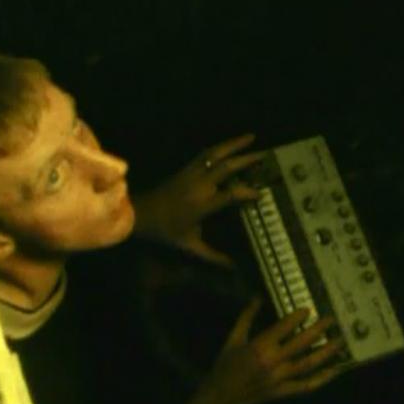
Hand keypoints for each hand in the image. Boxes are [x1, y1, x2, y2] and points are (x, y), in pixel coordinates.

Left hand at [132, 133, 263, 266]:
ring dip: (233, 144)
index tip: (261, 194)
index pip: (230, 195)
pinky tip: (229, 144)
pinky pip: (204, 154)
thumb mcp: (189, 246)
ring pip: (214, 154)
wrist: (140, 214)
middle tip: (264, 155)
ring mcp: (190, 174)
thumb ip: (213, 256)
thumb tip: (233, 267)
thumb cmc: (165, 231)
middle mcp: (198, 186)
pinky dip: (219, 147)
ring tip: (251, 136)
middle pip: (226, 167)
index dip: (247, 193)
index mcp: (201, 205)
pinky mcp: (184, 169)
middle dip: (246, 159)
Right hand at [155, 296, 349, 403]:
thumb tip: (257, 298)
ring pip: (309, 363)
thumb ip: (246, 318)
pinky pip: (307, 385)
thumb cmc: (225, 366)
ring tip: (340, 341)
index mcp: (260, 346)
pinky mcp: (284, 391)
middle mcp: (273, 362)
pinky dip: (322, 378)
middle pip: (302, 343)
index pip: (284, 328)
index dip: (298, 317)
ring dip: (326, 352)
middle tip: (331, 320)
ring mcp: (281, 378)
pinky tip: (335, 370)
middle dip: (318, 330)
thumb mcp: (233, 339)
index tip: (308, 309)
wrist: (222, 397)